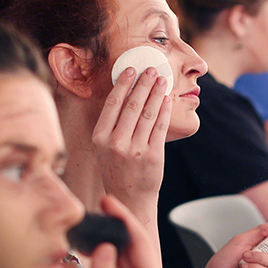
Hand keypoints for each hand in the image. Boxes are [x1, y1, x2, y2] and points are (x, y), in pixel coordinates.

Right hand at [92, 67, 173, 219]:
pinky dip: (164, 110)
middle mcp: (116, 143)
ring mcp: (135, 150)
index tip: (131, 69)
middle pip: (132, 105)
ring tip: (162, 80)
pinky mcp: (153, 156)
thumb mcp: (103, 148)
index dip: (123, 84)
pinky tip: (167, 99)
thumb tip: (125, 92)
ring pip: (148, 113)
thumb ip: (111, 125)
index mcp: (100, 138)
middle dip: (143, 83)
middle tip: (152, 69)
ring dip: (156, 93)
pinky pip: (160, 127)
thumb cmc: (117, 169)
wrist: (129, 198)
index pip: (112, 104)